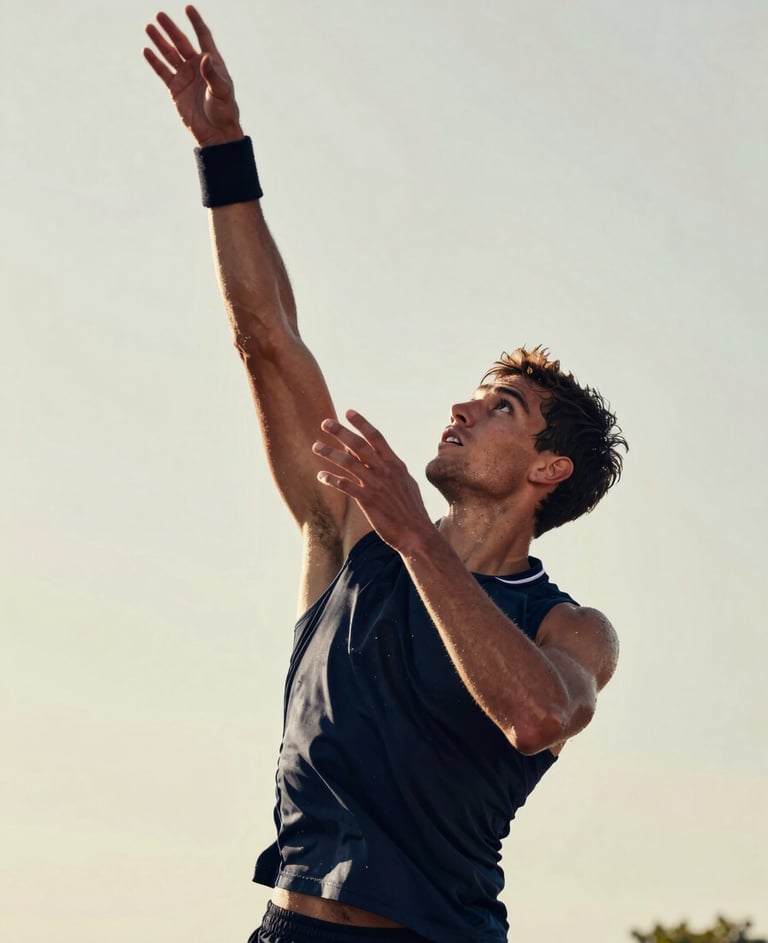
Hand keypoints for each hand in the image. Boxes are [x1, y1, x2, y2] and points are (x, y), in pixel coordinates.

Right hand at [144, 5, 242, 146]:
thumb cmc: (224, 111)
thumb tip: (203, 57)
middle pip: (182, 42)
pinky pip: (163, 71)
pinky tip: (146, 50)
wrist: (216, 133)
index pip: (203, 37)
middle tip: (159, 15)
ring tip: (149, 27)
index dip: (196, 22)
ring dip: (159, 41)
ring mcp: (185, 77)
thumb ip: (212, 74)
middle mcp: (197, 67)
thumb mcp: (222, 91)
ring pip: (169, 54)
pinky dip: (154, 61)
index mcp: (212, 63)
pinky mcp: (176, 89)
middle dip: (171, 29)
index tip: (188, 8)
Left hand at [312, 410, 434, 554]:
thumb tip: (380, 458)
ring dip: (330, 453)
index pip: (376, 437)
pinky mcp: (368, 501)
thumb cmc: (412, 510)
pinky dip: (332, 479)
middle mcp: (385, 471)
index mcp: (396, 464)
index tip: (348, 412)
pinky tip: (321, 476)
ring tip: (316, 446)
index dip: (362, 423)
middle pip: (359, 445)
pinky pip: (346, 486)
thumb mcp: (406, 483)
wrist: (416, 533)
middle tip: (325, 423)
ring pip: (349, 463)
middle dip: (341, 432)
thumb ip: (392, 469)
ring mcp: (376, 485)